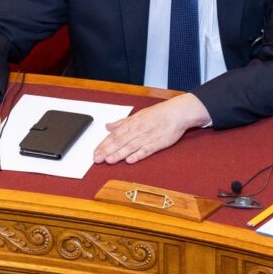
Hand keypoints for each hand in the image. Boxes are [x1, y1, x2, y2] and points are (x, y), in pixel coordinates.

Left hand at [93, 93, 209, 164]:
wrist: (177, 113)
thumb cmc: (159, 114)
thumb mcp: (138, 115)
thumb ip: (122, 122)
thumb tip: (108, 126)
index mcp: (132, 123)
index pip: (114, 135)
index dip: (103, 144)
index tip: (95, 152)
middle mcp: (138, 130)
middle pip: (119, 142)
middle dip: (107, 151)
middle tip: (96, 159)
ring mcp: (147, 137)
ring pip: (130, 147)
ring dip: (119, 154)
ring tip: (108, 161)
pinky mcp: (158, 143)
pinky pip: (146, 150)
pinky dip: (138, 155)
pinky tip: (130, 160)